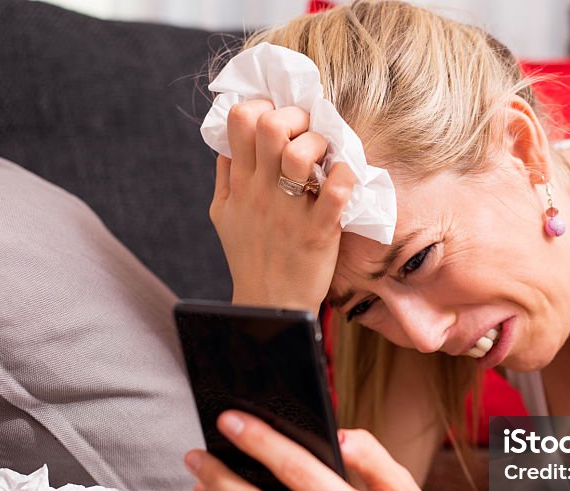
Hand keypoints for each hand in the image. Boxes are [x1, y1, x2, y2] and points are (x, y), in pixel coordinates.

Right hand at [210, 100, 356, 313]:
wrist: (271, 305)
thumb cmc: (250, 258)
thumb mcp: (223, 216)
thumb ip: (225, 178)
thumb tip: (226, 144)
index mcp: (240, 183)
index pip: (240, 119)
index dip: (263, 106)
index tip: (278, 120)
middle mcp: (262, 192)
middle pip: (270, 126)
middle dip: (294, 117)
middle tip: (308, 132)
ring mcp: (291, 211)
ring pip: (301, 154)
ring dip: (320, 145)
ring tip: (326, 158)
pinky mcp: (319, 231)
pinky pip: (336, 193)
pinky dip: (346, 177)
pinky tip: (345, 178)